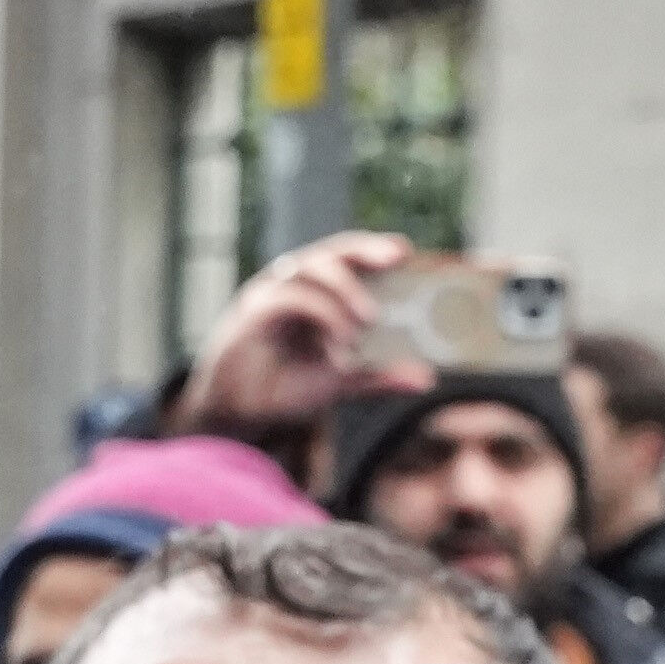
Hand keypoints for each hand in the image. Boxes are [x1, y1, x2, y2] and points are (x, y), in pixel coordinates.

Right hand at [187, 230, 411, 440]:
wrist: (240, 413)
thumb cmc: (286, 387)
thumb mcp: (341, 382)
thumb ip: (378, 376)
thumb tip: (425, 379)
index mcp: (319, 293)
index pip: (349, 259)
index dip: (375, 249)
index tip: (407, 251)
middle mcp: (296, 285)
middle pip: (332, 253)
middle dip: (365, 251)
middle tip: (394, 260)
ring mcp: (273, 293)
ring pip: (311, 268)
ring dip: (344, 290)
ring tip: (369, 321)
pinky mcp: (254, 310)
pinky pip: (290, 296)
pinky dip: (320, 313)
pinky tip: (340, 341)